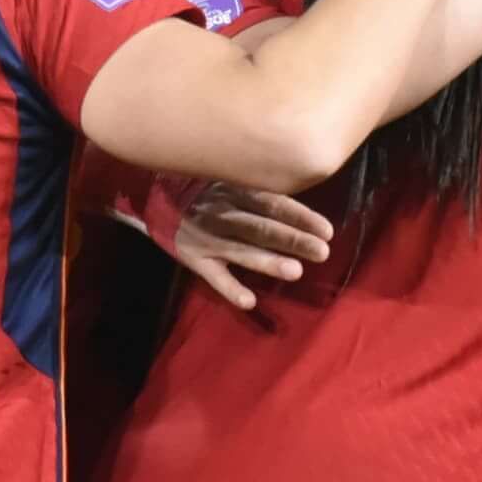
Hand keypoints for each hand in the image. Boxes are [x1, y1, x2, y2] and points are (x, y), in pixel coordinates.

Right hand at [155, 179, 330, 311]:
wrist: (154, 196)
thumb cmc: (206, 191)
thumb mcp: (231, 180)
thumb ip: (261, 193)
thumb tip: (304, 209)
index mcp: (236, 191)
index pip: (274, 203)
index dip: (301, 216)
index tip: (327, 231)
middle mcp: (222, 213)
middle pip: (262, 227)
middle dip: (293, 240)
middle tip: (322, 252)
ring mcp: (206, 237)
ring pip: (241, 250)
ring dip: (268, 261)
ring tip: (295, 271)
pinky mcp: (192, 257)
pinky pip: (213, 276)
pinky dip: (230, 288)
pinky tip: (249, 301)